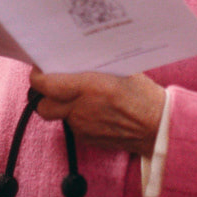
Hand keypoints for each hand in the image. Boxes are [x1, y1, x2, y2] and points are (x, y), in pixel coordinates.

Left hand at [28, 70, 164, 154]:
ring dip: (62, 105)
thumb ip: (93, 66)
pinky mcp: (87, 139)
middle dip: (43, 96)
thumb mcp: (120, 70)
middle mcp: (81, 109)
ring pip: (58, 116)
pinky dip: (76, 117)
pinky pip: (72, 126)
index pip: (46, 85)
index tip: (41, 70)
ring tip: (78, 96)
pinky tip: (92, 110)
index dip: (38, 77)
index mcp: (88, 87)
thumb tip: (71, 57)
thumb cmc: (142, 95)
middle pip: (43, 106)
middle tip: (52, 85)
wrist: (158, 127)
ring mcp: (83, 127)